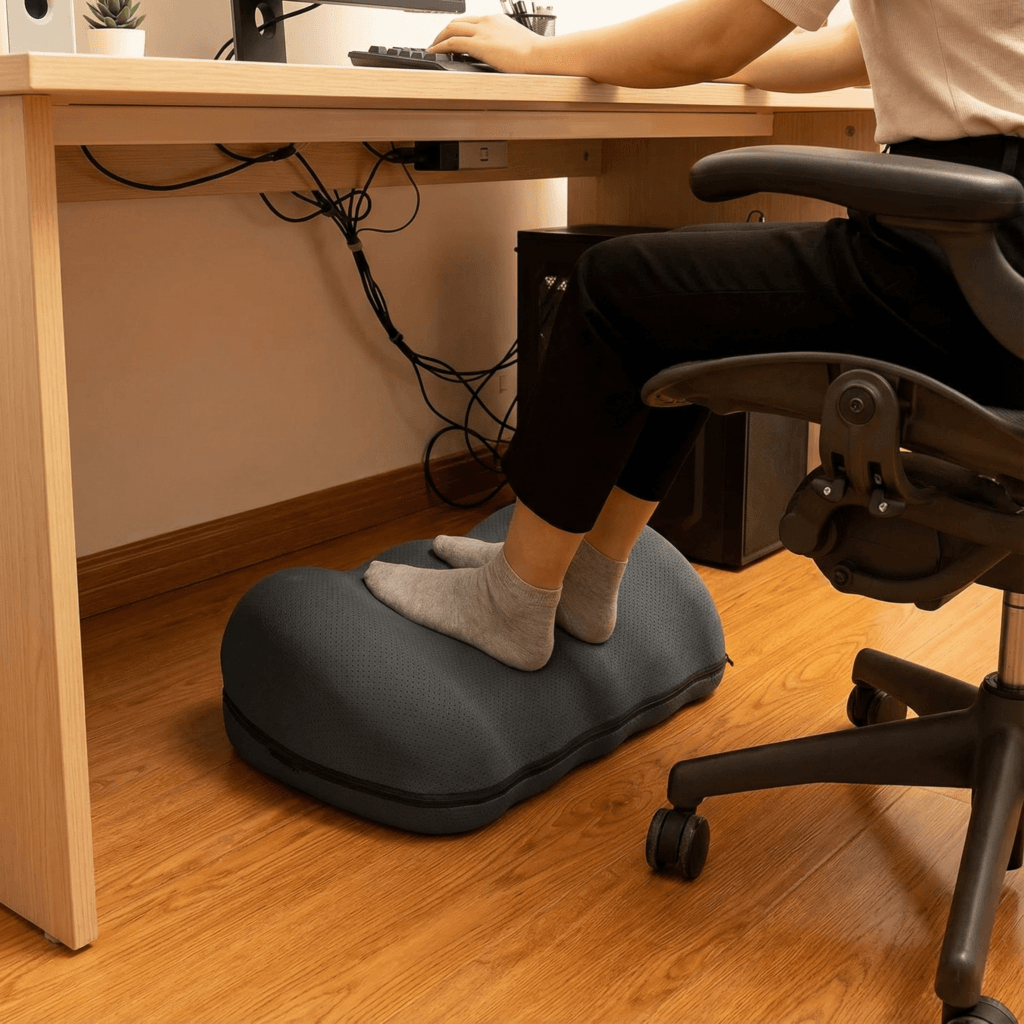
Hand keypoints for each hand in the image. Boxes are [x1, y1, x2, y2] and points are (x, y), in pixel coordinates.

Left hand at [427, 14, 541, 73]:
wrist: (538, 55)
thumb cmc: (533, 54)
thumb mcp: (517, 44)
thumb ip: (504, 45)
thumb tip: (501, 55)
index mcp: (496, 20)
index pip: (471, 21)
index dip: (458, 29)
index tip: (453, 37)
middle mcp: (486, 22)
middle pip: (457, 22)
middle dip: (444, 31)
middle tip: (438, 41)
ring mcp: (481, 32)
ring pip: (451, 29)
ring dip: (439, 38)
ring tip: (433, 47)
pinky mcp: (478, 44)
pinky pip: (451, 42)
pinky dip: (440, 46)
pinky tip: (434, 51)